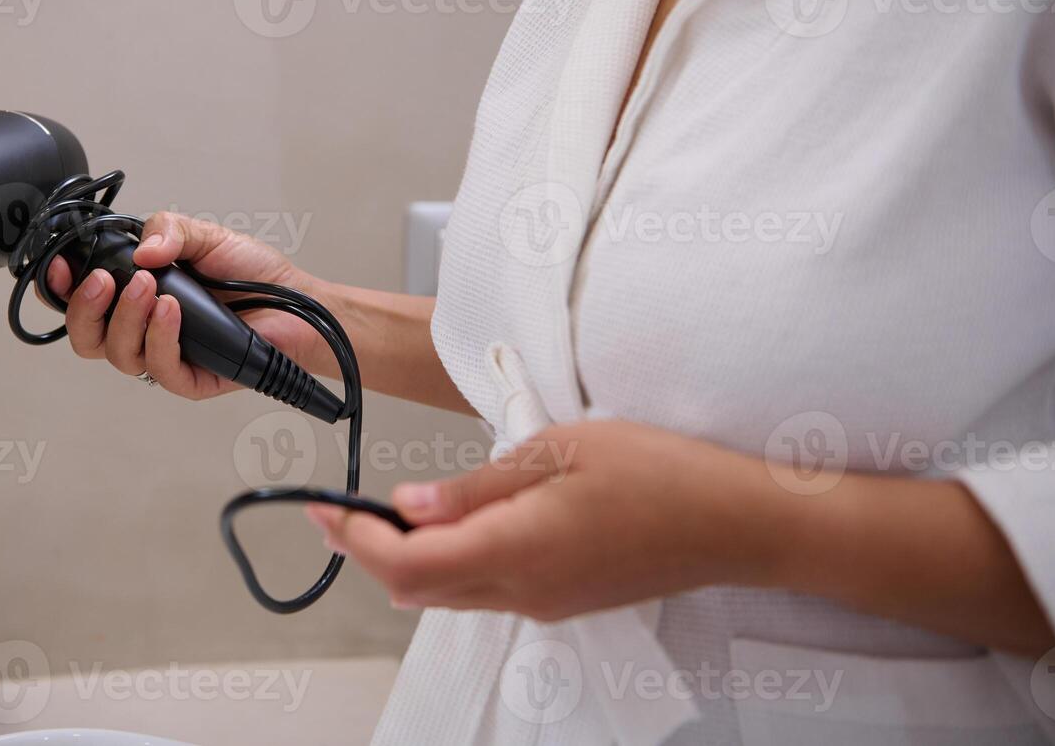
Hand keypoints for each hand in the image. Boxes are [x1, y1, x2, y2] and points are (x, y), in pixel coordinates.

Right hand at [41, 211, 327, 399]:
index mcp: (136, 294)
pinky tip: (172, 311)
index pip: (82, 300)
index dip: (60, 288)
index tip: (60, 267)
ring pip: (118, 354)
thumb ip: (169, 230)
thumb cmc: (252, 273)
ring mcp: (164, 355)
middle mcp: (142, 328)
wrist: (297, 302)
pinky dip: (160, 337)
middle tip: (105, 280)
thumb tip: (140, 251)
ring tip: (150, 287)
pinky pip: (159, 368)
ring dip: (127, 318)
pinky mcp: (189, 380)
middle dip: (84, 308)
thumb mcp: (205, 235)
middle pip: (87, 336)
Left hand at [305, 420, 775, 618]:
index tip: (319, 507)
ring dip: (404, 561)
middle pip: (417, 588)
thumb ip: (477, 486)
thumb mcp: (559, 451)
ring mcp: (544, 602)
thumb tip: (407, 505)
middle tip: (336, 509)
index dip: (353, 538)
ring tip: (380, 513)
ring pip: (447, 595)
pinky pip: (484, 591)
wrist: (735, 521)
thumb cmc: (659, 471)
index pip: (407, 563)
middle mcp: (524, 590)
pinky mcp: (561, 599)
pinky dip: (447, 564)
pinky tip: (449, 524)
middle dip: (366, 552)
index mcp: (518, 549)